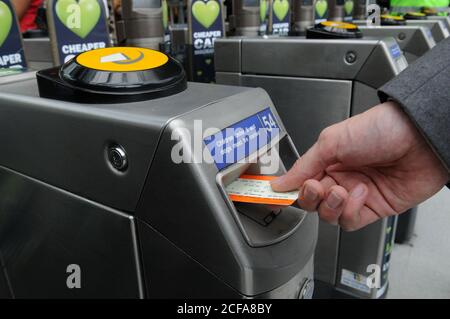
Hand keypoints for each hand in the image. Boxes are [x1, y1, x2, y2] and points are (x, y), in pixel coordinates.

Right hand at [271, 102, 447, 230]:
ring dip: (331, 205)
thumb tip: (280, 182)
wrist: (420, 138)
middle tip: (317, 187)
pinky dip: (350, 211)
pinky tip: (361, 194)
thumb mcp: (332, 140)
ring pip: (329, 215)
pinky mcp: (373, 208)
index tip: (275, 194)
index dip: (288, 189)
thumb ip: (304, 165)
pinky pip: (350, 221)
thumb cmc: (381, 128)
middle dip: (310, 197)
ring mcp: (356, 194)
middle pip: (311, 202)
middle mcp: (340, 177)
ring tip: (341, 190)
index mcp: (327, 160)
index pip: (300, 182)